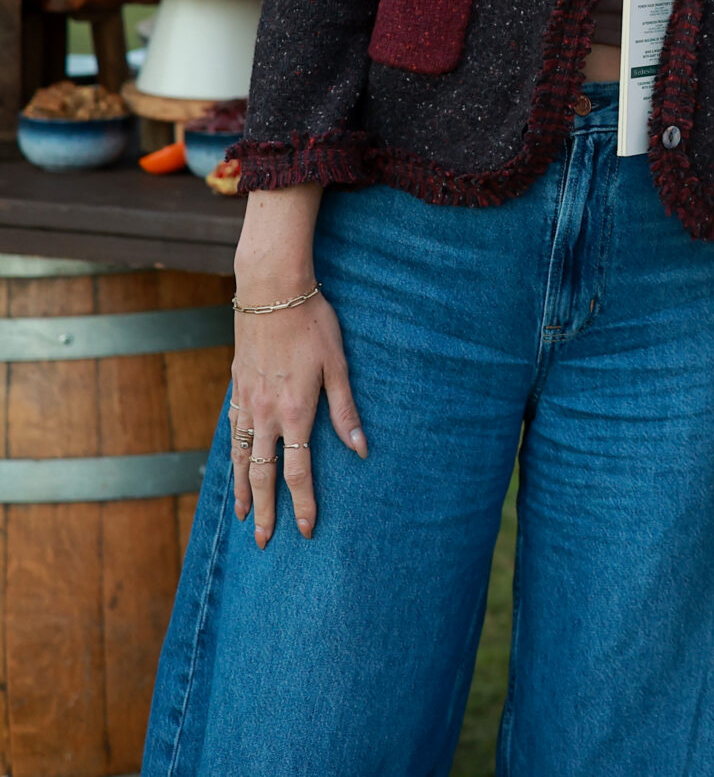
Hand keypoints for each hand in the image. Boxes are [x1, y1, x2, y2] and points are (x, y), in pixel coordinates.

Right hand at [229, 189, 365, 546]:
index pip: (299, 472)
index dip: (303, 504)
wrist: (271, 292)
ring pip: (239, 458)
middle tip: (264, 543)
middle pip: (262, 475)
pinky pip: (231, 433)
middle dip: (266, 511)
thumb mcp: (339, 365)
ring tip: (243, 517)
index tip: (307, 530)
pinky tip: (232, 468)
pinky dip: (230, 458)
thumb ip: (347, 411)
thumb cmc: (313, 324)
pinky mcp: (236, 389)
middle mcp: (266, 415)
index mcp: (297, 412)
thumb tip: (361, 450)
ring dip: (242, 490)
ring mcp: (246, 403)